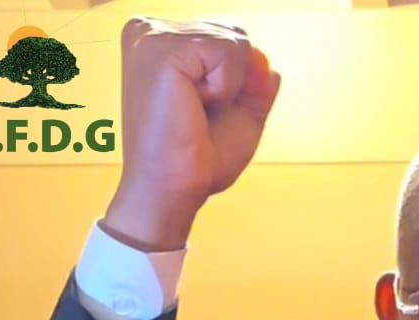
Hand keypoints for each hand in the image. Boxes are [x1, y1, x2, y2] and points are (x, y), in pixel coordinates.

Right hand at [102, 17, 280, 250]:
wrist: (171, 191)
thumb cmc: (197, 159)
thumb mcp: (238, 116)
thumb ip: (255, 86)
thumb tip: (268, 65)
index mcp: (160, 41)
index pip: (227, 37)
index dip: (237, 81)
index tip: (203, 112)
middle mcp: (150, 29)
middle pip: (235, 34)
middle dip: (238, 82)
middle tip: (201, 115)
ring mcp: (152, 35)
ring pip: (235, 40)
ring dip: (230, 87)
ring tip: (195, 110)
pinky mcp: (161, 48)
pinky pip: (229, 51)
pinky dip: (226, 86)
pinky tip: (196, 105)